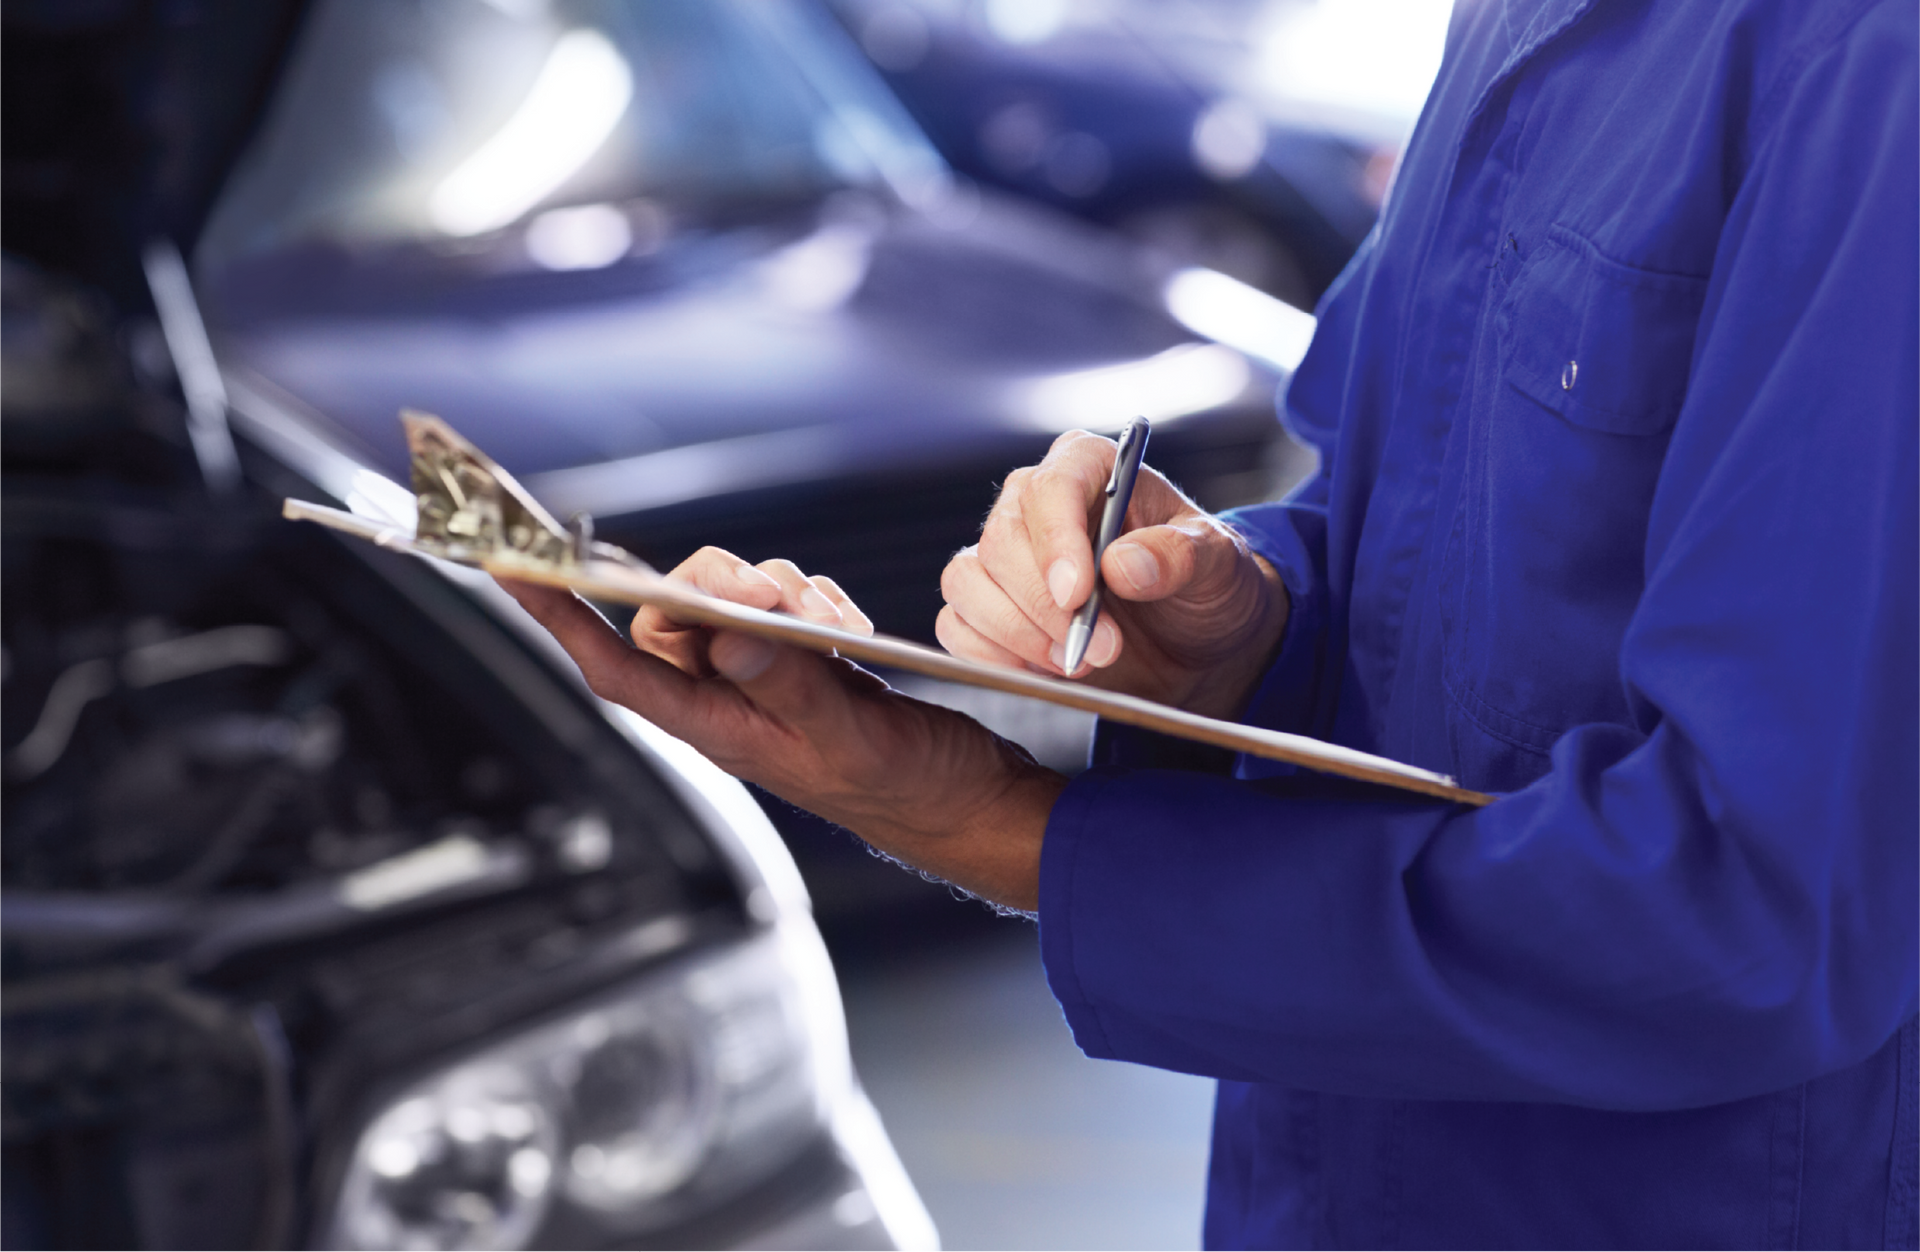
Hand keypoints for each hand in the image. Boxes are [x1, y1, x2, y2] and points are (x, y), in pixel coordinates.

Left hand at [497, 548, 1065, 910]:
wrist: (967, 802)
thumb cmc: (908, 790)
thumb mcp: (848, 736)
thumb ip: (789, 684)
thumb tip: (728, 636)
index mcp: (717, 728)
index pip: (614, 665)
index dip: (558, 617)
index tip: (511, 565)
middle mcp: (728, 701)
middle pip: (673, 612)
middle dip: (719, 584)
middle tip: (778, 597)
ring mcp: (763, 682)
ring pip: (729, 600)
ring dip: (778, 592)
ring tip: (828, 626)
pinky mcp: (801, 666)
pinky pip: (778, 607)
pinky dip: (809, 602)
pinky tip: (846, 629)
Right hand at [938, 430, 1288, 718]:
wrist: (1192, 644)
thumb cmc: (1203, 586)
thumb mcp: (1218, 566)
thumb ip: (1180, 556)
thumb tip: (1123, 565)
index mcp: (1089, 468)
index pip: (1051, 488)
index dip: (1057, 541)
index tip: (1077, 594)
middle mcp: (1034, 504)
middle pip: (1002, 542)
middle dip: (1047, 607)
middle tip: (1102, 648)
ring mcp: (1003, 555)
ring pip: (968, 583)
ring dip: (1018, 635)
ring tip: (1078, 663)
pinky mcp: (987, 605)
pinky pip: (957, 626)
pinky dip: (993, 657)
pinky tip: (1045, 670)